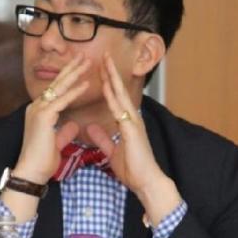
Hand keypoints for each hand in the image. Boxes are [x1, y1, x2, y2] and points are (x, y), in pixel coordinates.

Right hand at [15, 54, 89, 182]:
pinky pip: (62, 100)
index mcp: (40, 112)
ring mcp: (38, 110)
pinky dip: (74, 92)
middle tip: (84, 56)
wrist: (32, 172)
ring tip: (87, 62)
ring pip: (59, 87)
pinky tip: (85, 84)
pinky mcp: (43, 116)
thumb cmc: (42, 160)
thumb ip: (63, 132)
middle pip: (57, 83)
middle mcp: (37, 107)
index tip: (80, 69)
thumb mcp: (56, 143)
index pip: (56, 91)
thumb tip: (72, 125)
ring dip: (74, 74)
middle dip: (71, 69)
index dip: (69, 79)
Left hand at [86, 54, 180, 223]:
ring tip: (105, 61)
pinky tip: (106, 85)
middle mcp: (132, 119)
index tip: (100, 69)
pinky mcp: (133, 130)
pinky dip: (112, 96)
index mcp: (127, 123)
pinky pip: (120, 109)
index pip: (115, 99)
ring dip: (112, 77)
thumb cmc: (134, 169)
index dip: (108, 83)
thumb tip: (90, 128)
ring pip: (121, 95)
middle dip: (111, 73)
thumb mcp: (112, 152)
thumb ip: (103, 139)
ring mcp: (134, 123)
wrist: (147, 182)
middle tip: (103, 55)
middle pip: (119, 91)